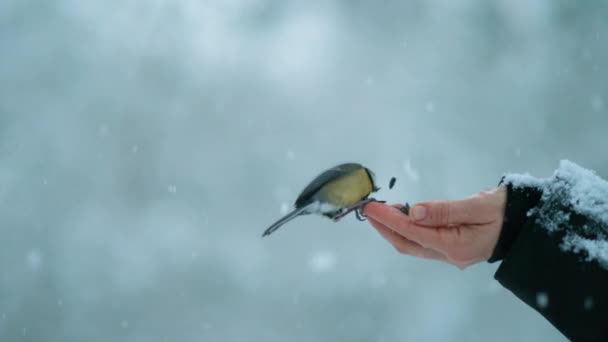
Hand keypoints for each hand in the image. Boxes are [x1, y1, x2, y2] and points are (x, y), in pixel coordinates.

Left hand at [363, 186, 506, 268]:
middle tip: (368, 209)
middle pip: (407, 244)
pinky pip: (423, 242)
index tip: (372, 207)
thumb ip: (444, 210)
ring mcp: (451, 255)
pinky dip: (408, 230)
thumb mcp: (478, 205)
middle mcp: (450, 255)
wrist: (527, 223)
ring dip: (394, 229)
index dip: (389, 219)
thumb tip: (414, 211)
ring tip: (381, 211)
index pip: (413, 232)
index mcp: (456, 246)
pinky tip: (402, 217)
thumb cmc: (506, 211)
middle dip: (385, 227)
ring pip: (413, 245)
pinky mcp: (452, 249)